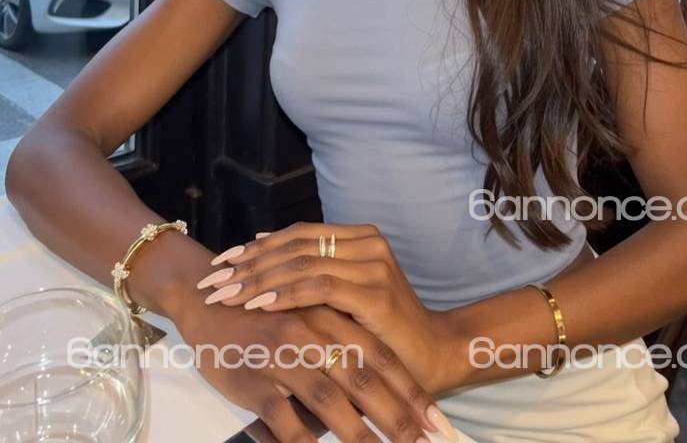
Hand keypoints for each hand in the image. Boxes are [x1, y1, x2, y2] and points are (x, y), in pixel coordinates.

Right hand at [172, 288, 454, 442]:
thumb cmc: (264, 313)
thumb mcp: (310, 319)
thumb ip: (341, 344)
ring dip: (361, 434)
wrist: (208, 300)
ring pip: (331, 400)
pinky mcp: (255, 378)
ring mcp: (283, 354)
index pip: (381, 357)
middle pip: (365, 378)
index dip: (409, 390)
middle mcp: (313, 331)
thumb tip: (381, 391)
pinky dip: (305, 442)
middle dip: (398, 416)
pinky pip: (285, 418)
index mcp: (332, 314)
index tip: (436, 422)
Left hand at [194, 222, 461, 396]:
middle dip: (249, 262)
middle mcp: (367, 243)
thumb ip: (313, 277)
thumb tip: (261, 258)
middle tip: (213, 278)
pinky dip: (284, 294)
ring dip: (258, 279)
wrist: (432, 357)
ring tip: (225, 293)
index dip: (257, 246)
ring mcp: (372, 266)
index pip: (298, 233)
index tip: (222, 261)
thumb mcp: (344, 298)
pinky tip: (258, 304)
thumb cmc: (383, 332)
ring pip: (301, 263)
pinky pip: (319, 287)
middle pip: (295, 244)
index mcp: (360, 237)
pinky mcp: (374, 293)